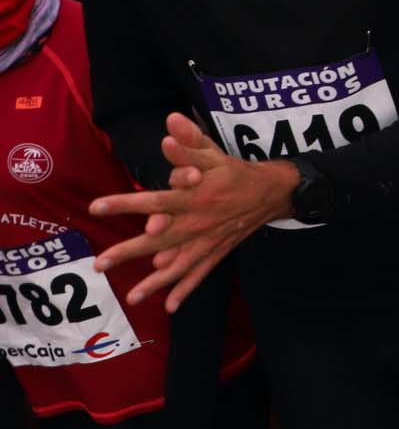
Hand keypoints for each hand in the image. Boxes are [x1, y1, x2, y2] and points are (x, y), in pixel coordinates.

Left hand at [89, 113, 298, 312]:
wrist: (271, 193)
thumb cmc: (235, 171)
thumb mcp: (215, 153)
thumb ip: (191, 141)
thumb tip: (170, 122)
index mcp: (195, 197)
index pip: (156, 200)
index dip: (126, 203)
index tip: (97, 207)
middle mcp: (199, 223)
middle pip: (159, 240)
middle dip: (129, 252)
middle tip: (100, 264)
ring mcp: (208, 241)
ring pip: (178, 264)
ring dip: (155, 283)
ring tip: (133, 297)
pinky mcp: (217, 251)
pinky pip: (200, 273)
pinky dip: (186, 289)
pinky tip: (170, 305)